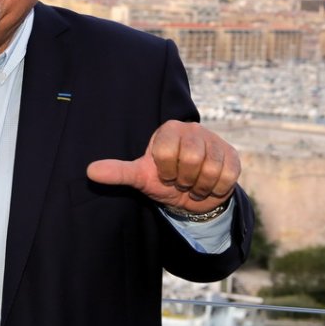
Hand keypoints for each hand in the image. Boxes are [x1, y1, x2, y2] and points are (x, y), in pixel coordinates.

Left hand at [86, 120, 239, 212]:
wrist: (192, 196)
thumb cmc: (163, 180)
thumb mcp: (140, 177)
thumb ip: (118, 172)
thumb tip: (90, 172)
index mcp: (169, 129)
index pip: (166, 151)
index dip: (165, 170)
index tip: (165, 173)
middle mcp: (194, 129)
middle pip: (193, 158)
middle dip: (184, 179)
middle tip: (180, 180)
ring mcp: (216, 142)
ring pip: (211, 169)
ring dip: (199, 186)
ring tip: (193, 184)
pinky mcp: (234, 157)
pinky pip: (227, 178)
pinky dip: (215, 189)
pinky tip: (208, 186)